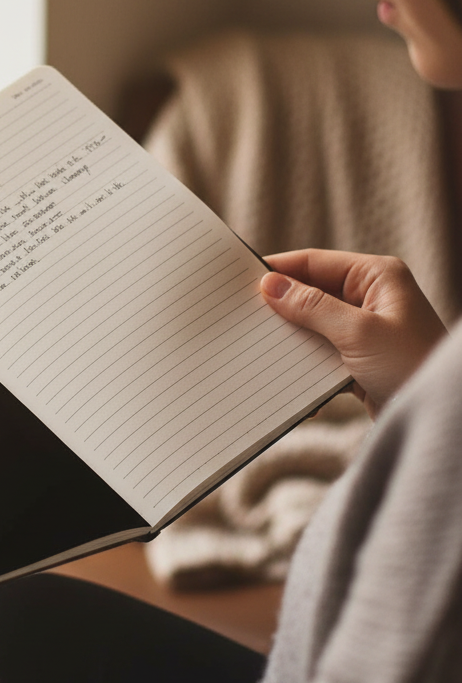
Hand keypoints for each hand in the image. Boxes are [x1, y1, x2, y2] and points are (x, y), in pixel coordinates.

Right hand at [260, 249, 446, 418]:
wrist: (441, 420)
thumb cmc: (413, 366)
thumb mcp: (358, 333)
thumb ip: (311, 307)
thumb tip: (270, 285)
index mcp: (377, 277)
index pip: (314, 262)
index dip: (278, 269)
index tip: (241, 280)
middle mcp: (371, 297)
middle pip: (310, 293)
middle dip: (280, 308)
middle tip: (244, 317)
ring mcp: (365, 329)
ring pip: (312, 326)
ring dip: (290, 340)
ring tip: (259, 350)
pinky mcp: (359, 358)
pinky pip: (320, 353)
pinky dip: (302, 364)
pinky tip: (286, 379)